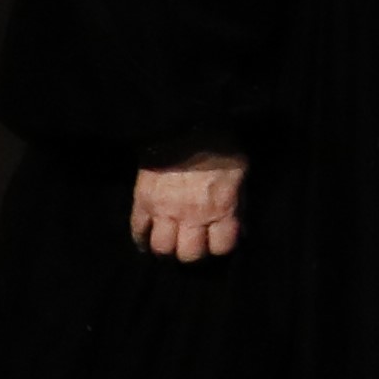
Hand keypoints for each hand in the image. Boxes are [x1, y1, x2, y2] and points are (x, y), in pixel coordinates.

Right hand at [129, 154, 246, 265]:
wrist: (186, 123)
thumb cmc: (221, 146)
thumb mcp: (241, 173)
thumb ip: (239, 204)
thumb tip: (241, 230)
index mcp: (221, 208)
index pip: (221, 247)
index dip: (221, 247)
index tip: (218, 242)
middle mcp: (193, 215)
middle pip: (189, 254)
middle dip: (193, 253)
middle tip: (192, 246)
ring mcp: (164, 210)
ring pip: (162, 247)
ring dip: (167, 250)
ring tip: (170, 245)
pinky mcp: (142, 201)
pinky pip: (137, 230)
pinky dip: (141, 239)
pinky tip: (146, 241)